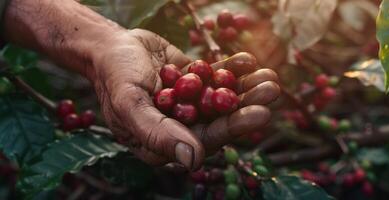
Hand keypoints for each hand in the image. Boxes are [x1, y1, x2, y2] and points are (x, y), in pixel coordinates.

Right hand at [89, 29, 279, 169]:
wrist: (110, 47)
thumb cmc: (114, 77)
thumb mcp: (130, 105)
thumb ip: (158, 134)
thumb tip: (192, 162)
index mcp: (167, 140)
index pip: (206, 138)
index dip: (234, 127)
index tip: (262, 114)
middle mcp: (182, 124)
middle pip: (221, 117)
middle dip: (248, 104)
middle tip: (272, 89)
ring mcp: (189, 102)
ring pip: (223, 97)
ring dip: (247, 87)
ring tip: (269, 76)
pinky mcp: (193, 81)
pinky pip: (215, 76)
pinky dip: (232, 69)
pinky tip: (249, 60)